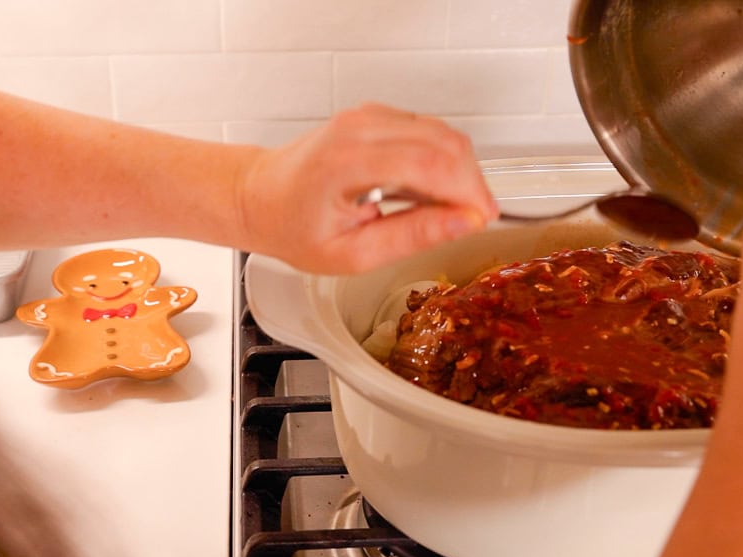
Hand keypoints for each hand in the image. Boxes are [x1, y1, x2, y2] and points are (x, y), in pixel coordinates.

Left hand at [236, 103, 498, 273]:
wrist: (260, 198)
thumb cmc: (293, 227)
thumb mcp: (350, 253)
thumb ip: (410, 237)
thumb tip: (463, 224)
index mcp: (347, 161)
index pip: (429, 163)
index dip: (467, 191)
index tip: (482, 218)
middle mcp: (359, 127)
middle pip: (444, 142)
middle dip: (471, 182)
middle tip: (472, 220)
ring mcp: (367, 116)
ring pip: (442, 132)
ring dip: (459, 171)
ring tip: (447, 211)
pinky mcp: (375, 116)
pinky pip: (427, 131)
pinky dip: (442, 161)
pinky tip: (429, 193)